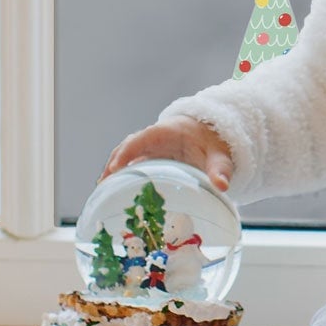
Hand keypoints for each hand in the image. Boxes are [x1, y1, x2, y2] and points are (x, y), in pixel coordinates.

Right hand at [98, 115, 233, 192]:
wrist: (212, 136)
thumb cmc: (213, 143)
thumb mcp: (220, 156)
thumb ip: (220, 170)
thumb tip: (222, 185)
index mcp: (167, 132)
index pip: (141, 139)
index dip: (127, 152)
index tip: (115, 168)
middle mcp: (153, 138)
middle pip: (127, 147)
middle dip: (114, 164)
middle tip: (103, 185)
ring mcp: (150, 148)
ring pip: (126, 155)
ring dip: (113, 170)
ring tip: (103, 191)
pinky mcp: (150, 158)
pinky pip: (132, 164)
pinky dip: (121, 175)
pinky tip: (115, 192)